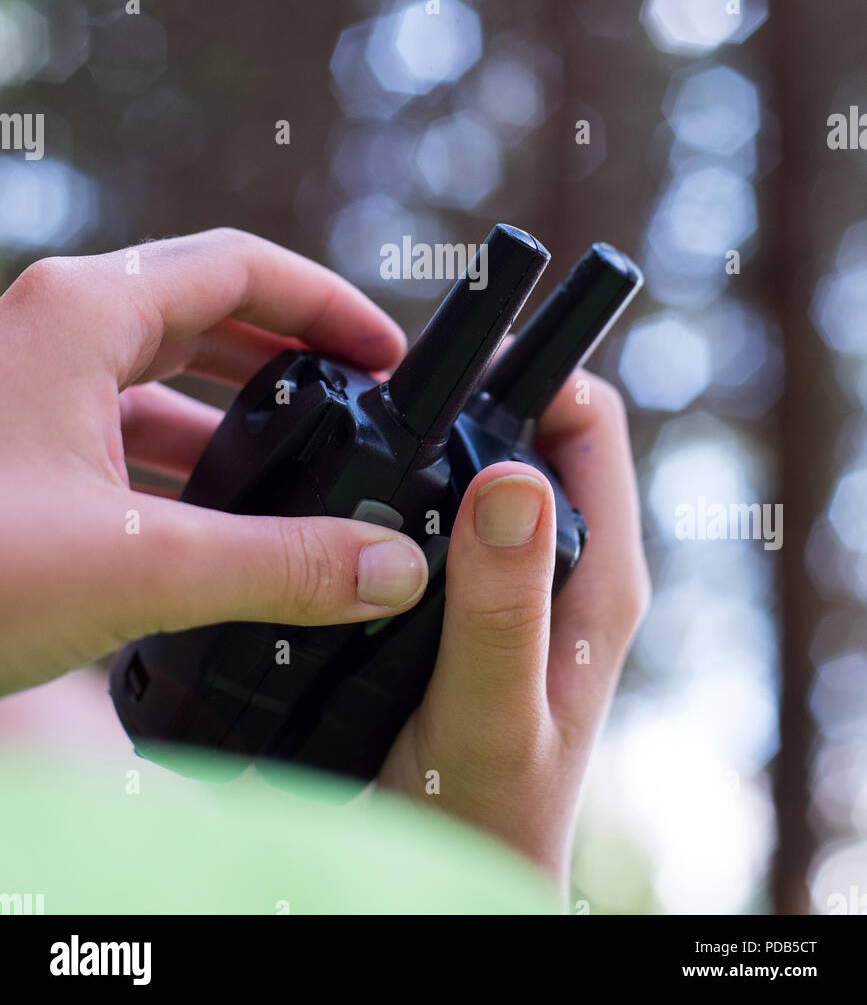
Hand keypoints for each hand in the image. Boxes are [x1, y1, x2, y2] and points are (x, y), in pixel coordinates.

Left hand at [0, 229, 428, 696]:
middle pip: (204, 310)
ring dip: (237, 416)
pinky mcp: (15, 446)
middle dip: (290, 357)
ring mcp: (28, 385)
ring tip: (310, 465)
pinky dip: (182, 460)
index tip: (388, 354)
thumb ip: (278, 563)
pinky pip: (119, 429)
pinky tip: (220, 517)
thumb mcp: (136, 565)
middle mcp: (55, 328)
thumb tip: (390, 569)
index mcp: (84, 312)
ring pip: (159, 374)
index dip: (329, 304)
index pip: (241, 267)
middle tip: (362, 408)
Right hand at [377, 373, 649, 897]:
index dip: (537, 372)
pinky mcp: (470, 602)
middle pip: (534, 432)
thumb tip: (510, 478)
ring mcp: (516, 583)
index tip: (454, 362)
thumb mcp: (489, 712)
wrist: (450, 871)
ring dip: (433, 443)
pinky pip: (445, 519)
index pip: (590, 423)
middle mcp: (564, 566)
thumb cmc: (483, 815)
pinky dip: (407, 493)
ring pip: (483, 473)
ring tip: (360, 428)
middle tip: (388, 392)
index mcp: (598, 576)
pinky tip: (350, 503)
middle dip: (471, 398)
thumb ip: (502, 607)